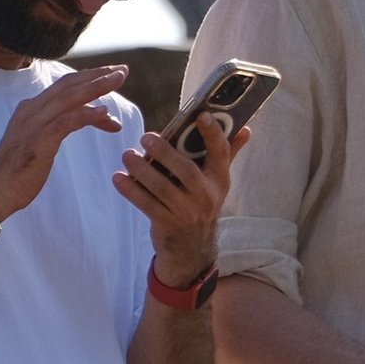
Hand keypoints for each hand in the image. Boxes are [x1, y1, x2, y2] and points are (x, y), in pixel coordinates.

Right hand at [0, 65, 128, 221]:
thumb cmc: (20, 170)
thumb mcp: (42, 142)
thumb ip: (62, 126)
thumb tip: (94, 118)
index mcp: (32, 108)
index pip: (64, 86)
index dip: (88, 78)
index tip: (110, 74)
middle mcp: (32, 110)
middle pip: (69, 85)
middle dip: (97, 75)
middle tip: (122, 70)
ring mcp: (34, 124)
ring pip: (69, 98)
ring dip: (96, 87)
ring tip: (118, 80)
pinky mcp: (39, 141)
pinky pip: (66, 123)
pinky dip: (86, 115)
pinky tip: (105, 112)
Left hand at [117, 113, 244, 288]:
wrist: (192, 248)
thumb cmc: (201, 203)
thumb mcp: (216, 182)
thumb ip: (227, 153)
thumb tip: (246, 129)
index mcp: (219, 180)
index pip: (220, 153)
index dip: (212, 134)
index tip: (202, 115)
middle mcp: (205, 196)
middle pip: (186, 171)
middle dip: (165, 152)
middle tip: (146, 137)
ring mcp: (186, 212)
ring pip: (162, 188)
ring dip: (142, 170)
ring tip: (127, 155)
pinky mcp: (166, 223)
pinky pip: (147, 204)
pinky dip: (131, 190)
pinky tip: (118, 178)